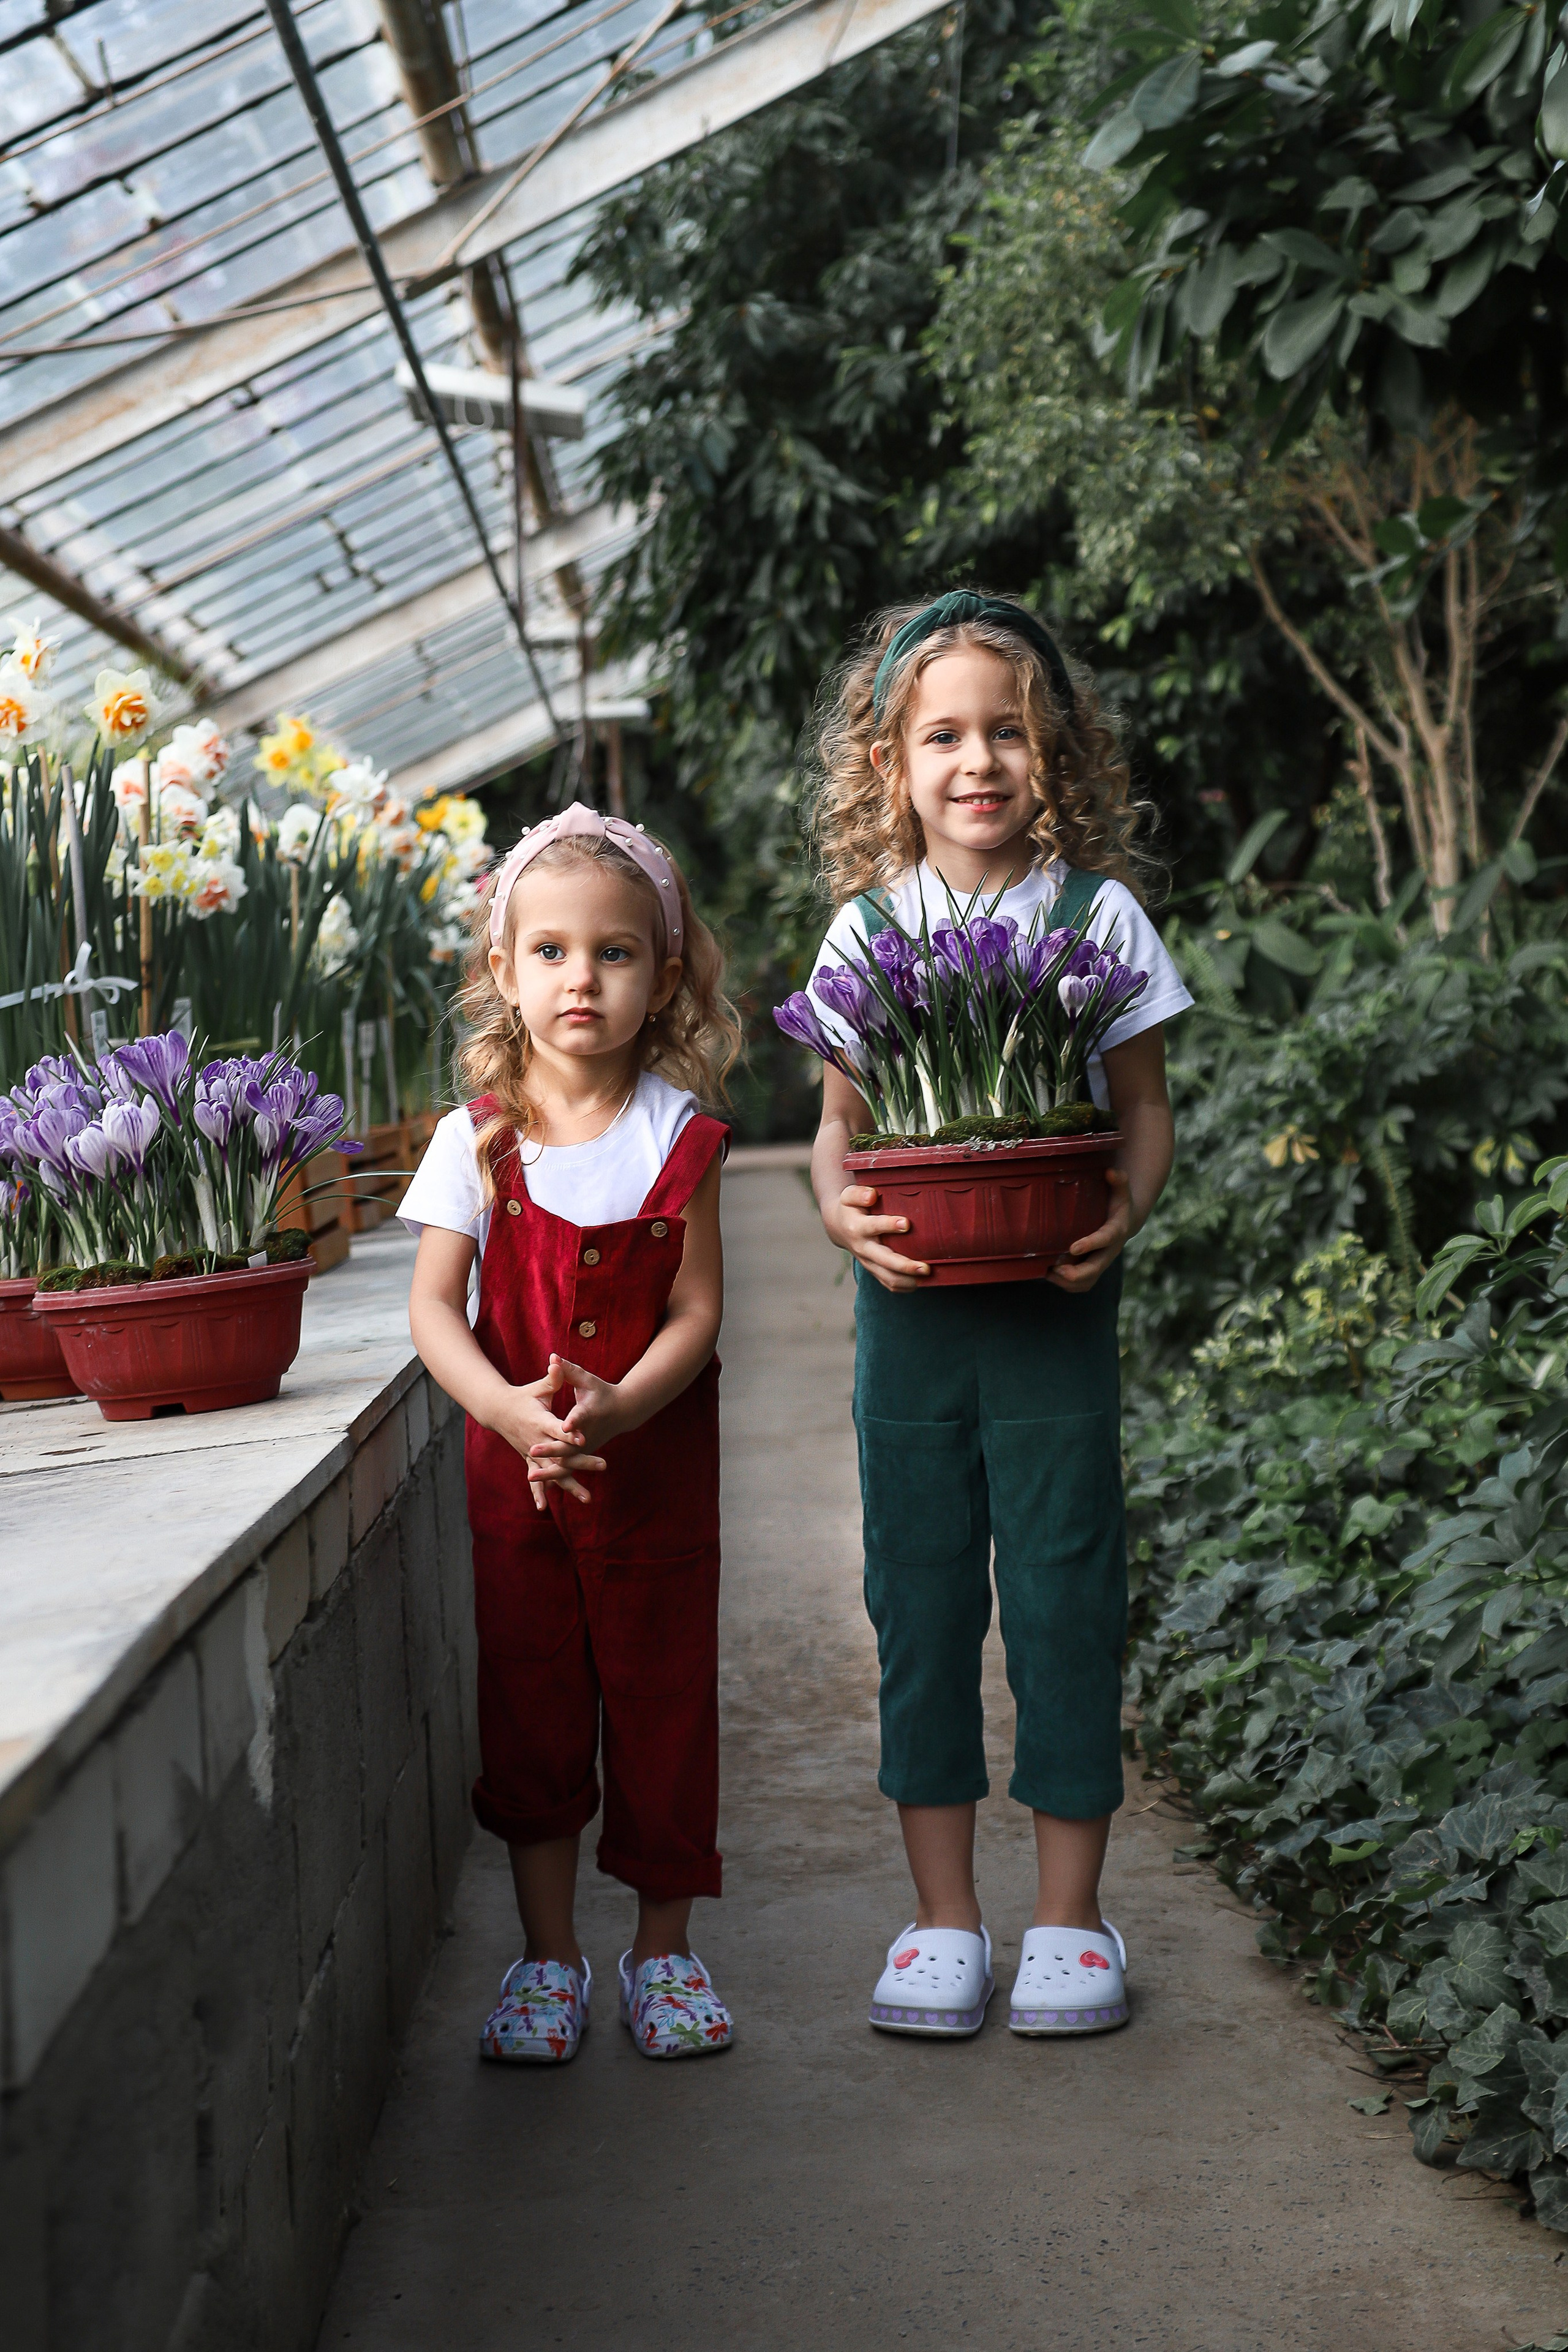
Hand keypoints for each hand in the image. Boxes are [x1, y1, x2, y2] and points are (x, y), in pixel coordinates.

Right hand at [492, 1358, 605, 1507]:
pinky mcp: (529, 1460)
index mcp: (540, 1420)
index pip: (558, 1428)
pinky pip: (536, 1478)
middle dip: (582, 1460)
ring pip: (553, 1471)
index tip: (584, 1440)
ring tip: (587, 1498)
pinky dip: (539, 1492)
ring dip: (570, 1484)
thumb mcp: (538, 1387)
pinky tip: (543, 1508)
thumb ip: (552, 1378)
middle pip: (562, 1453)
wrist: (498, 1411)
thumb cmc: (523, 1396)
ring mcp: (532, 1452)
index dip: (570, 1434)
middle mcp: (536, 1439)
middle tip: (604, 1465)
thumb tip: (558, 1361)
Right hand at [825, 1182, 930, 1293]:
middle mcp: (862, 1248)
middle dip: (905, 1266)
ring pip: (887, 1277)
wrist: (839, 1228)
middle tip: (926, 1267)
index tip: (907, 1223)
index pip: (874, 1226)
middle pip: (884, 1260)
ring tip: (928, 1276)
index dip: (889, 1225)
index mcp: (857, 1227)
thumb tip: (872, 1196)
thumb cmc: (851, 1207)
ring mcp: (868, 1262)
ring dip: (908, 1280)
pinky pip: (889, 1284)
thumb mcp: (849, 1196)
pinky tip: (922, 1282)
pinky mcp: (874, 1271)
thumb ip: (859, 1193)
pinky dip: (905, 1286)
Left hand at [1047, 1168, 1132, 1292]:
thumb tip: (1110, 1172)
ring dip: (1067, 1282)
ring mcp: (1101, 1263)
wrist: (1125, 1222)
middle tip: (1056, 1270)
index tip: (1073, 1248)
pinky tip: (1050, 1275)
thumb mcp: (1121, 1190)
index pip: (1105, 1239)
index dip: (1091, 1244)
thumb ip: (1118, 1180)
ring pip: (1087, 1281)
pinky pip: (1082, 1284)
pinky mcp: (1093, 1270)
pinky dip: (1066, 1285)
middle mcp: (1110, 1251)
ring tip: (1048, 1272)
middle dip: (1077, 1274)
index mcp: (1116, 1231)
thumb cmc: (1118, 1203)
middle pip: (1096, 1269)